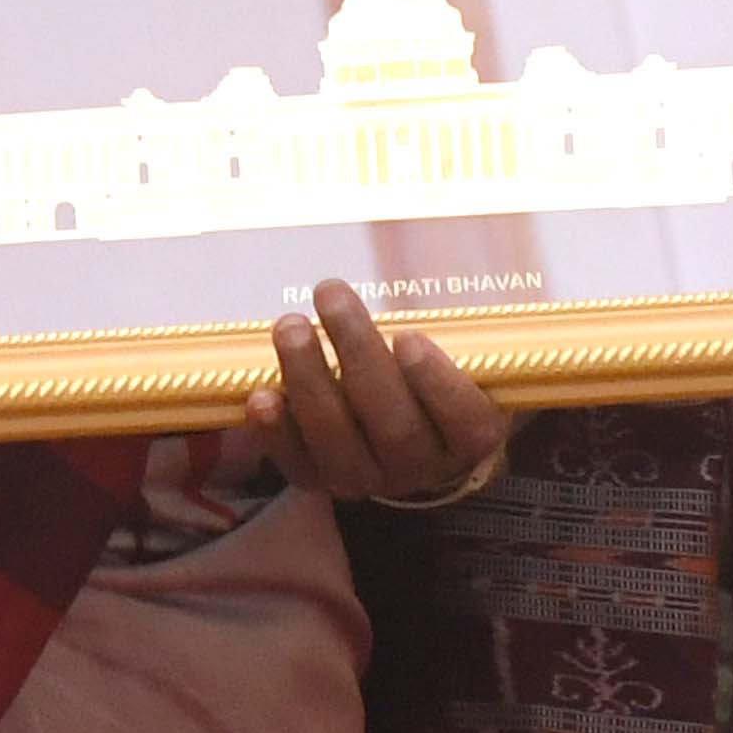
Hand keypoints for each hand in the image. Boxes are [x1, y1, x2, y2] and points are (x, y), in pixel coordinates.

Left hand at [221, 280, 513, 504]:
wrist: (403, 430)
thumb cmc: (431, 371)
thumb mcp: (459, 348)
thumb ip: (455, 324)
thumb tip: (460, 251)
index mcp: (470, 435)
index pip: (467, 421)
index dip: (437, 383)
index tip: (409, 337)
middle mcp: (422, 467)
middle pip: (395, 426)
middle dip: (358, 357)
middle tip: (331, 295)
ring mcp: (370, 480)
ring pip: (341, 445)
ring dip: (310, 382)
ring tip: (290, 326)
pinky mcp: (322, 481)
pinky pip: (298, 465)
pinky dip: (276, 433)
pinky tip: (262, 396)